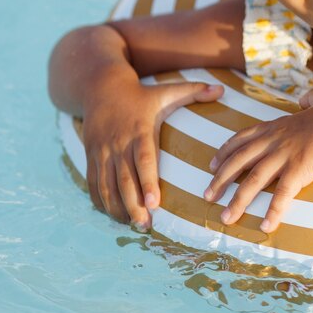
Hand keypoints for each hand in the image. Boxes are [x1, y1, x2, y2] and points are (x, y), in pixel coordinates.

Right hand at [82, 78, 221, 228]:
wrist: (100, 88)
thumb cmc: (140, 95)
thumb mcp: (166, 91)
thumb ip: (193, 91)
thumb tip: (222, 89)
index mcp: (140, 131)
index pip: (144, 160)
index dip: (149, 182)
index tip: (155, 204)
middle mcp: (119, 144)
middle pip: (125, 180)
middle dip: (134, 205)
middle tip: (146, 225)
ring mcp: (102, 152)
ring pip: (107, 186)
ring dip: (117, 208)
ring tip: (133, 224)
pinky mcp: (90, 157)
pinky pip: (92, 184)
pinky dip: (100, 202)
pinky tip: (113, 215)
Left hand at [202, 88, 312, 232]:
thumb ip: (309, 99)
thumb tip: (305, 98)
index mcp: (276, 126)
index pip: (242, 139)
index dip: (225, 153)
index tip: (212, 165)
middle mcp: (275, 140)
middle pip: (239, 161)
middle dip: (220, 180)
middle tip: (207, 196)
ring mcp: (285, 155)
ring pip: (253, 180)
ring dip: (237, 201)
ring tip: (226, 218)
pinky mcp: (300, 169)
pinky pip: (282, 194)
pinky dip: (272, 211)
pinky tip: (265, 226)